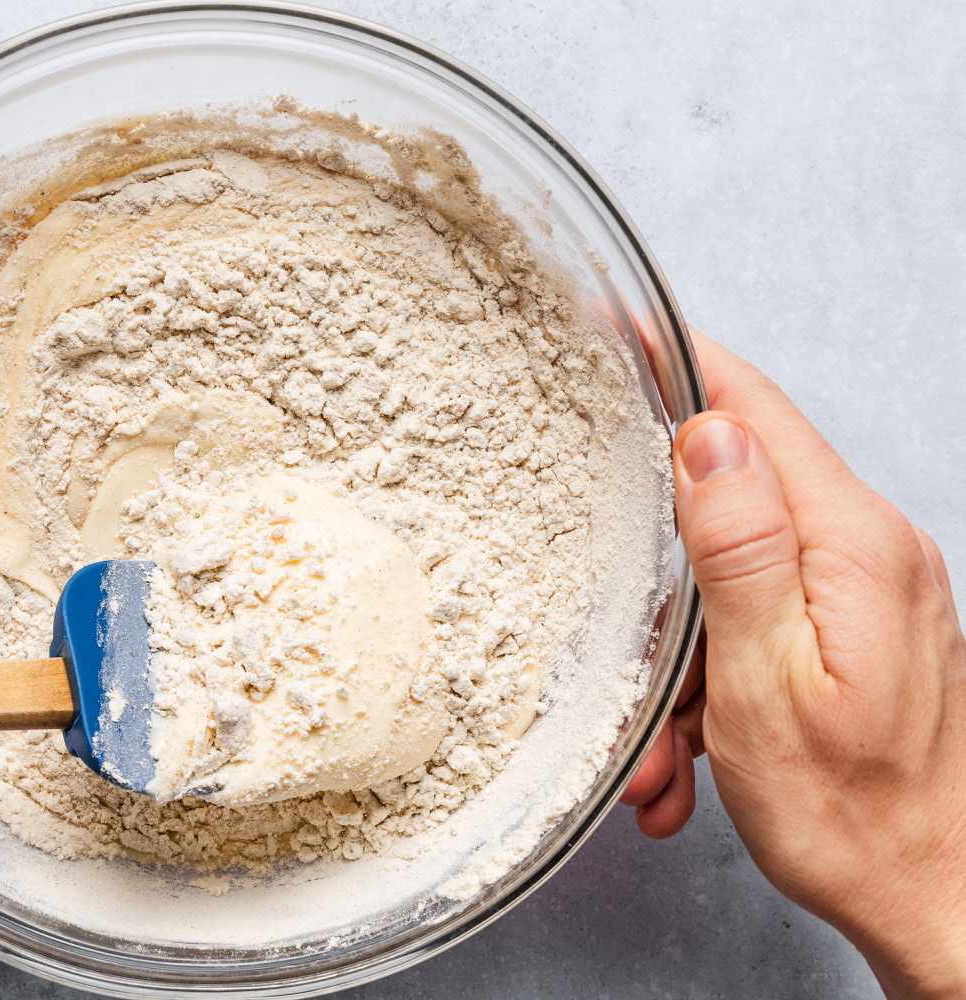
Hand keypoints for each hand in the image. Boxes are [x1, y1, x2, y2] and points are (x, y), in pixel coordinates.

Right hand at [620, 334, 965, 995]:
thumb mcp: (765, 682)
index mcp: (852, 545)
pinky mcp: (859, 622)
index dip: (678, 363)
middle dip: (664, 578)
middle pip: (732, 498)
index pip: (753, 410)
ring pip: (734, 571)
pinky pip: (760, 617)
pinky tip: (702, 749)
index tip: (610, 329)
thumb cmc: (853, 816)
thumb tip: (707, 436)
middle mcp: (871, 549)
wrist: (938, 899)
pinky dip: (715, 678)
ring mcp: (870, 586)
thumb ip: (738, 548)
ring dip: (685, 655)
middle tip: (634, 661)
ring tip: (674, 746)